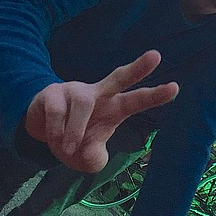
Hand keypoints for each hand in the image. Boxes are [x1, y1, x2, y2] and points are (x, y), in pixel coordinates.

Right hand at [26, 50, 177, 171]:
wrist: (39, 129)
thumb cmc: (73, 139)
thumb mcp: (85, 158)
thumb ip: (93, 159)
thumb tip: (92, 154)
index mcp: (113, 108)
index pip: (136, 100)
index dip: (155, 96)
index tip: (175, 87)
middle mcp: (98, 94)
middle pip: (119, 77)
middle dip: (138, 68)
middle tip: (157, 56)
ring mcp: (75, 90)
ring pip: (84, 104)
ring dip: (76, 131)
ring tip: (67, 149)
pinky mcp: (52, 93)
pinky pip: (59, 111)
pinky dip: (57, 131)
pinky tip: (53, 140)